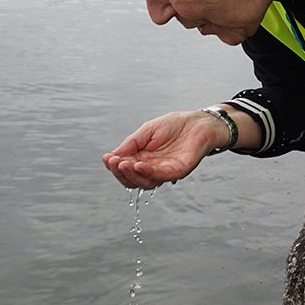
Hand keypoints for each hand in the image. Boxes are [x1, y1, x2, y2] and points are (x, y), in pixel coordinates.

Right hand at [102, 110, 227, 188]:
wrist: (197, 122)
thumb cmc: (174, 126)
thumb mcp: (146, 131)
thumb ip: (131, 144)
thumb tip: (112, 156)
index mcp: (143, 159)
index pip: (125, 170)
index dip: (115, 166)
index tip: (107, 158)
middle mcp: (152, 169)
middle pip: (133, 180)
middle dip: (120, 173)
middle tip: (113, 162)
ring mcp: (165, 172)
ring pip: (145, 183)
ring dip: (132, 175)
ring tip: (123, 164)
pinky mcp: (178, 171)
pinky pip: (161, 176)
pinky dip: (148, 173)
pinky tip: (138, 165)